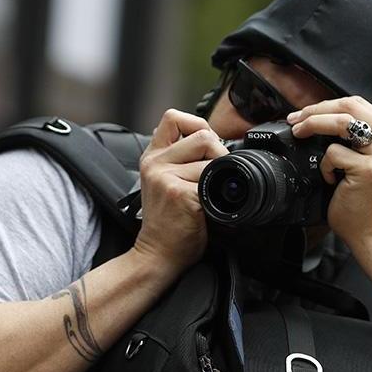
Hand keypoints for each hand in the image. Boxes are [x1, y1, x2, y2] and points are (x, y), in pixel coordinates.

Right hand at [134, 109, 228, 272]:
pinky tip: (208, 208)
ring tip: (208, 197)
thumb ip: (178, 159)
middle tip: (216, 175)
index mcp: (152, 156)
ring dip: (219, 179)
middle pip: (202, 134)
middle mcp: (155, 163)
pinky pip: (213, 182)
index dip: (197, 125)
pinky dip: (219, 196)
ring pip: (212, 161)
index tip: (206, 146)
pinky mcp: (179, 193)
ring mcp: (165, 177)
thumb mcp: (164, 183)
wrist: (157, 254)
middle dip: (219, 152)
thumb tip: (209, 141)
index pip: (173, 117)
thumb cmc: (167, 222)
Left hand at [287, 96, 371, 245]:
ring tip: (299, 133)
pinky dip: (324, 164)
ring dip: (313, 125)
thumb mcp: (365, 156)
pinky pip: (335, 153)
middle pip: (348, 106)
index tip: (303, 114)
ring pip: (341, 123)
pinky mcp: (371, 169)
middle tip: (295, 121)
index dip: (325, 105)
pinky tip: (330, 178)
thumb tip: (316, 114)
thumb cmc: (363, 195)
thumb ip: (353, 134)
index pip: (356, 103)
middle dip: (315, 111)